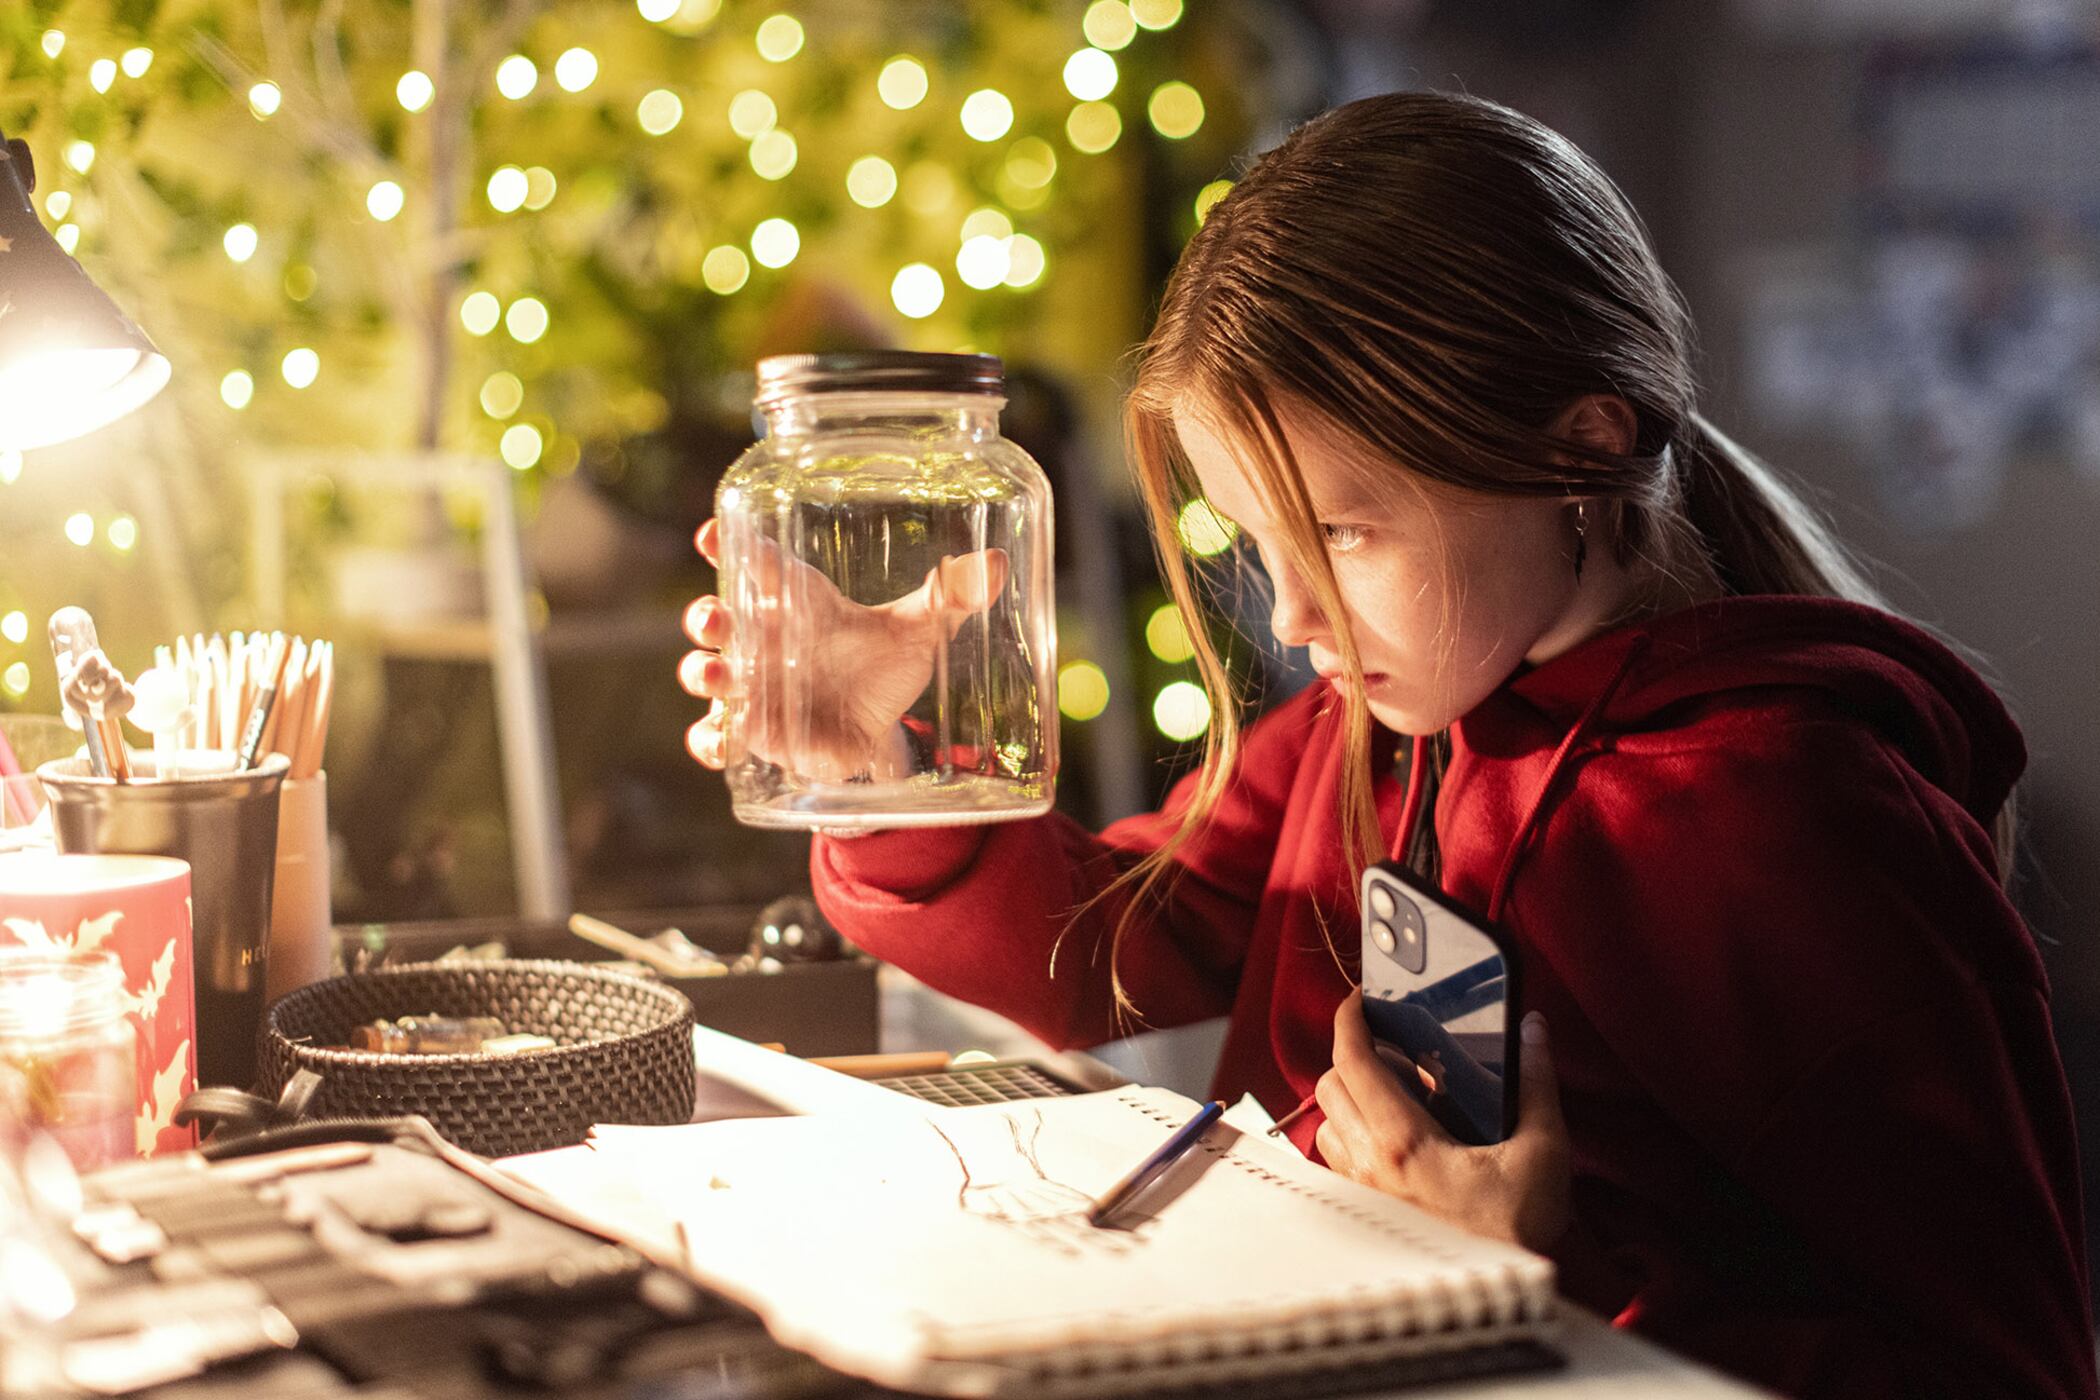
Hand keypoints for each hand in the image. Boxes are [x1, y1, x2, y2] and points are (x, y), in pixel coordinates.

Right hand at [680, 518, 1009, 780]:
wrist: (882, 729)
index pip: (754, 564)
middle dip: (705, 616)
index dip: (727, 545)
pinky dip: (709, 740)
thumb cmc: (885, 665)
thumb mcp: (921, 631)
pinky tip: (721, 740)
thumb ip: (951, 597)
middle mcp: (765, 641)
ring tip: (722, 675)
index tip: (712, 534)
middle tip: (717, 618)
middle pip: (716, 619)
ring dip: (704, 674)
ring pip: (707, 675)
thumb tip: (998, 565)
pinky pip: (714, 737)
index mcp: (798, 602)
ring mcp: (755, 688)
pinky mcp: (758, 734)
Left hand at [1314, 990, 1570, 1253]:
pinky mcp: (1365, 1214)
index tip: (1358, 1000)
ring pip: (1327, 1124)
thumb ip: (1536, 1084)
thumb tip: (1532, 1031)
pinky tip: (1392, 1141)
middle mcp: (1369, 1167)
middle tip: (1390, 1050)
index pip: (1353, 1061)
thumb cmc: (1519, 1231)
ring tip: (1393, 1095)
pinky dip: (1353, 1138)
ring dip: (1350, 1100)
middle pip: (1330, 1085)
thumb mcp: (1543, 1153)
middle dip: (1353, 1057)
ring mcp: (1362, 1193)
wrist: (1502, 1297)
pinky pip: (1337, 1161)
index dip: (1348, 1020)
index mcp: (1402, 1143)